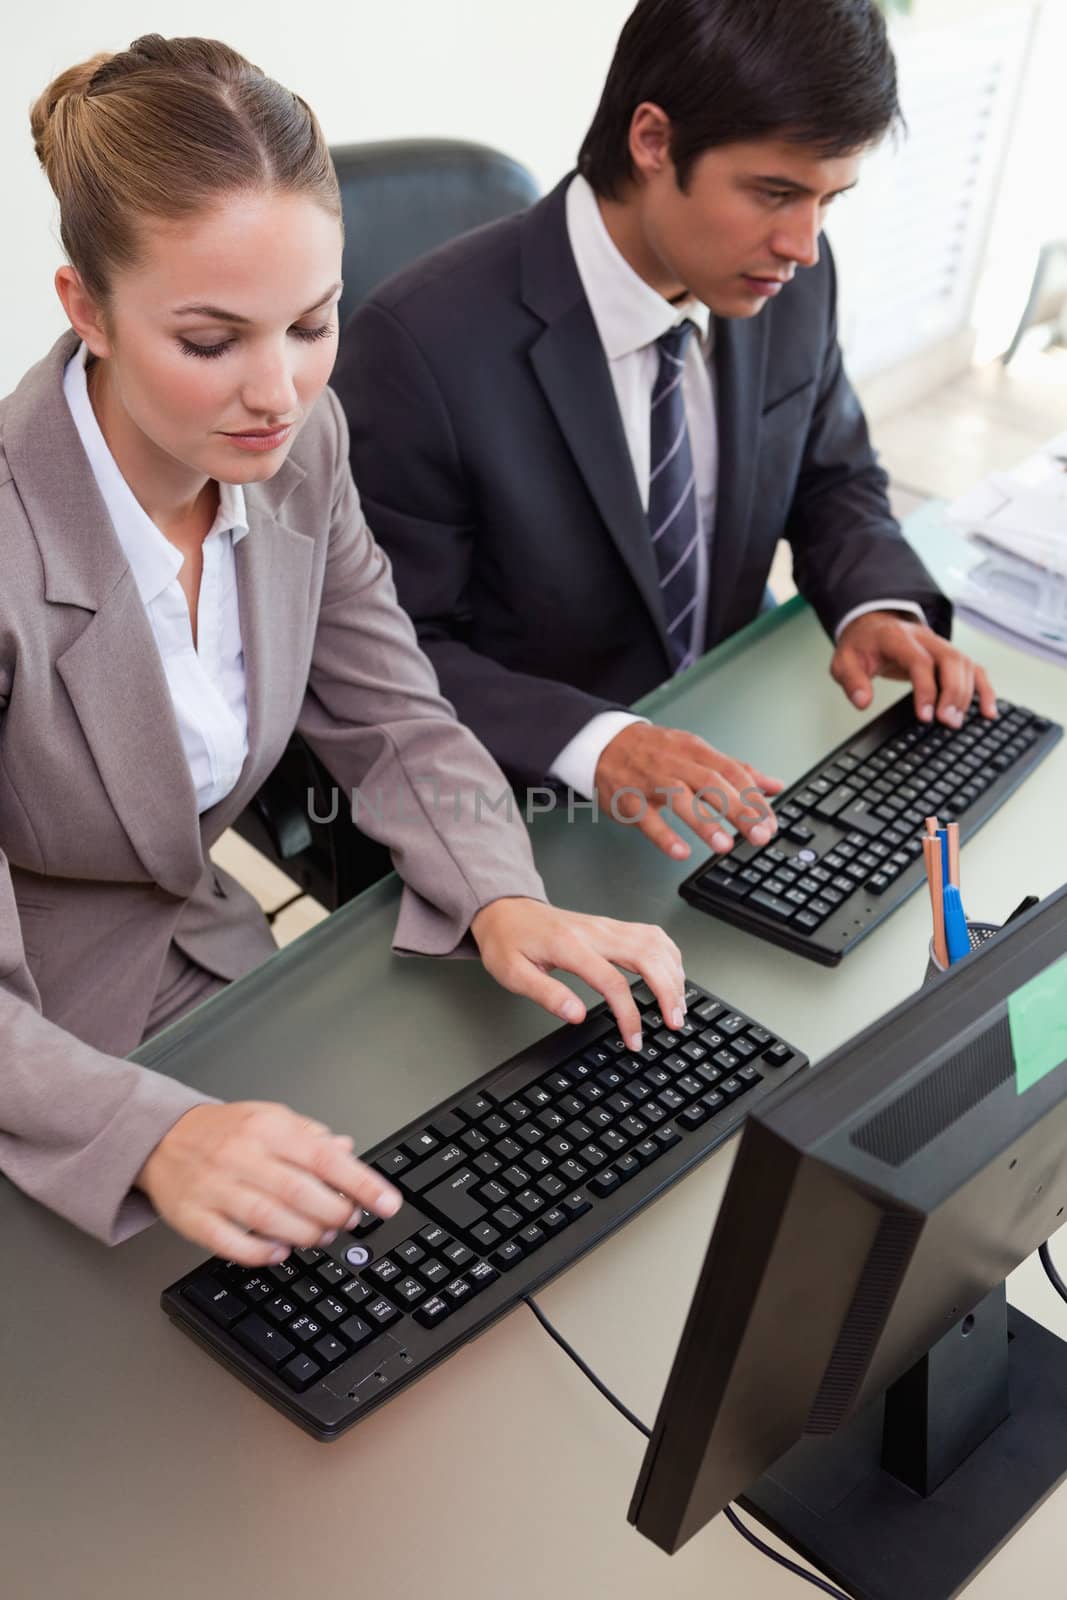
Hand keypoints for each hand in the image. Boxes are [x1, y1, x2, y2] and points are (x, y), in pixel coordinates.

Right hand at [136, 1102, 401, 1266]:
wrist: (163, 1137)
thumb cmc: (224, 1131)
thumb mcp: (272, 1119)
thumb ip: (311, 1137)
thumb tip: (348, 1150)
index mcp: (268, 1128)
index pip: (324, 1156)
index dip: (361, 1183)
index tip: (387, 1203)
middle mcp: (242, 1155)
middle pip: (299, 1191)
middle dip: (334, 1213)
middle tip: (349, 1220)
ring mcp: (215, 1187)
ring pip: (268, 1219)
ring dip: (304, 1234)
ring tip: (321, 1236)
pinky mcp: (193, 1216)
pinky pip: (229, 1242)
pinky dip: (260, 1253)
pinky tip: (280, 1252)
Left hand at [471, 897, 684, 1050]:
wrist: (505, 910)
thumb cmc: (508, 941)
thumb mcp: (512, 974)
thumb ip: (547, 994)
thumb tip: (577, 1016)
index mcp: (570, 945)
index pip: (612, 982)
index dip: (629, 1014)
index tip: (634, 1038)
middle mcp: (595, 932)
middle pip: (646, 957)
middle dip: (668, 992)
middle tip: (674, 1022)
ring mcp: (607, 926)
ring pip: (655, 943)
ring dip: (673, 974)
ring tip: (679, 1005)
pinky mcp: (612, 926)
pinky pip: (651, 935)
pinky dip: (669, 955)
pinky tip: (673, 973)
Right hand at [593, 723, 783, 860]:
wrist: (604, 742)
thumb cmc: (655, 751)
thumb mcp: (697, 751)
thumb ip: (736, 770)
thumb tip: (775, 786)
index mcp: (697, 751)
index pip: (733, 773)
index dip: (754, 798)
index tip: (770, 823)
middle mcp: (677, 764)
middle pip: (712, 784)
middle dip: (738, 811)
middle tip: (759, 836)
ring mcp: (652, 781)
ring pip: (680, 799)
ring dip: (704, 823)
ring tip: (724, 847)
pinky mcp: (629, 799)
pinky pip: (647, 818)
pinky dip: (664, 836)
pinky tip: (680, 852)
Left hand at [832, 613, 997, 726]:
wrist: (872, 627)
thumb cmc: (862, 646)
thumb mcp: (844, 661)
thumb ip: (851, 680)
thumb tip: (862, 701)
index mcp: (898, 638)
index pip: (919, 660)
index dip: (926, 688)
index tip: (925, 715)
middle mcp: (925, 638)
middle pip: (950, 660)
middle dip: (952, 693)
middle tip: (947, 721)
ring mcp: (940, 645)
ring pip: (965, 664)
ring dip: (967, 694)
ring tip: (958, 722)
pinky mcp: (949, 656)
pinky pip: (974, 669)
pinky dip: (985, 690)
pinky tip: (989, 711)